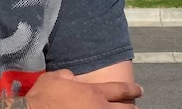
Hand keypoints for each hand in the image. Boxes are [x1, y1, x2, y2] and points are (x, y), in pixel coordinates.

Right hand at [25, 69, 142, 108]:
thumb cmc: (43, 97)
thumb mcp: (54, 78)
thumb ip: (67, 76)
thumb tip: (71, 77)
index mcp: (93, 92)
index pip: (120, 90)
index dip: (132, 90)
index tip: (139, 90)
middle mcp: (100, 108)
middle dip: (133, 108)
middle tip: (135, 107)